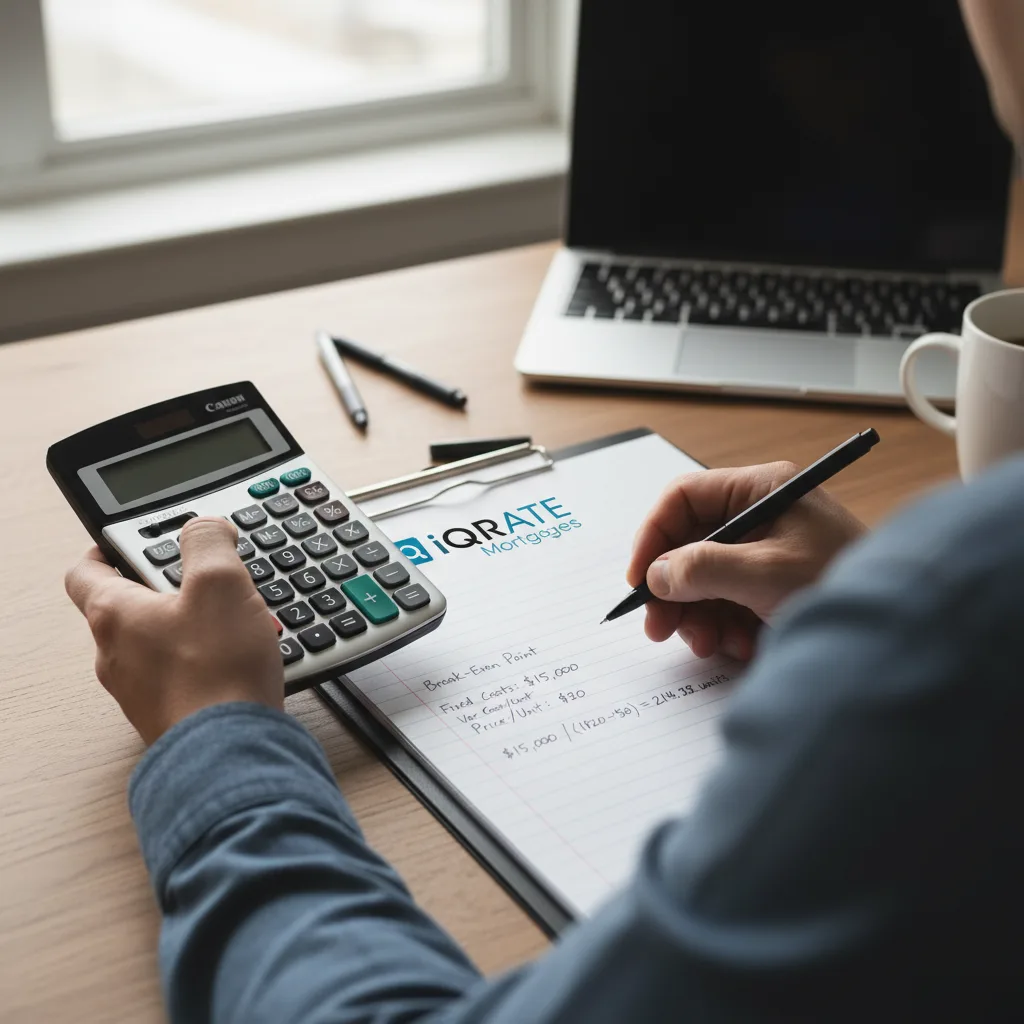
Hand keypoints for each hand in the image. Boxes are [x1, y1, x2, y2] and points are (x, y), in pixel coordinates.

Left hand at [65, 517, 282, 744]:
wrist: (232, 754)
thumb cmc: (216, 672)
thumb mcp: (219, 583)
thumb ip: (207, 542)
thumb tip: (203, 526)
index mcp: (114, 615)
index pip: (85, 570)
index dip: (105, 548)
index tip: (131, 539)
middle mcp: (117, 655)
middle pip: (132, 605)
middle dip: (169, 585)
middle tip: (208, 576)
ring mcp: (143, 689)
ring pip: (163, 641)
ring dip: (196, 623)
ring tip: (240, 618)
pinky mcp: (174, 713)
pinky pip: (188, 673)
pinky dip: (211, 658)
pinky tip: (245, 657)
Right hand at [627, 462, 864, 660]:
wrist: (902, 629)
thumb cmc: (844, 583)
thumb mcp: (765, 573)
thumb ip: (702, 568)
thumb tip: (656, 575)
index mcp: (761, 489)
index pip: (684, 499)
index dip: (653, 536)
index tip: (639, 578)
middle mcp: (761, 514)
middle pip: (689, 544)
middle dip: (673, 589)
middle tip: (660, 628)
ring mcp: (768, 551)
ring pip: (704, 578)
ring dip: (698, 615)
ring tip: (708, 644)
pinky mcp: (774, 585)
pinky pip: (728, 601)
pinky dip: (724, 627)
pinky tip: (741, 646)